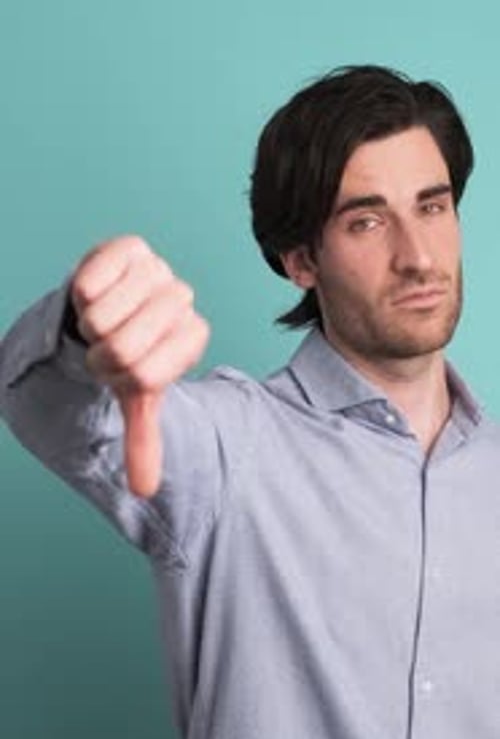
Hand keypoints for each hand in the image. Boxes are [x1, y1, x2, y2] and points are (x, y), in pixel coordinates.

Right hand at [70, 235, 209, 496]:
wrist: (110, 306)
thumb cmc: (127, 352)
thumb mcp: (136, 395)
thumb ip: (143, 440)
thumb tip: (144, 491)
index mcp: (193, 339)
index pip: (144, 375)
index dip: (118, 377)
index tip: (123, 367)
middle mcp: (183, 301)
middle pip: (122, 348)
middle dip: (101, 354)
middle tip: (108, 343)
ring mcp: (160, 270)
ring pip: (102, 318)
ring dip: (89, 326)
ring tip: (104, 319)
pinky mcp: (131, 248)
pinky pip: (88, 283)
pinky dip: (81, 297)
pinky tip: (98, 293)